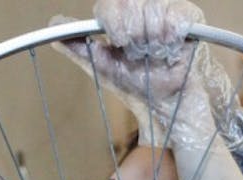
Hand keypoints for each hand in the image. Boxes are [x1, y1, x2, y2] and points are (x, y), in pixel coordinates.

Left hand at [50, 0, 242, 150]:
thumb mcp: (102, 68)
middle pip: (132, 2)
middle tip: (138, 52)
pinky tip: (170, 49)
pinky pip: (178, 15)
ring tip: (156, 54)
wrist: (163, 105)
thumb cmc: (135, 86)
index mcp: (120, 16)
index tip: (118, 42)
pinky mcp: (189, 18)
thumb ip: (78, 47)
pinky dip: (171, 34)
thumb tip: (53, 28)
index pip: (111, 3)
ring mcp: (166, 11)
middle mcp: (142, 8)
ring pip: (155, 8)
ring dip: (153, 38)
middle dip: (133, 32)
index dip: (114, 21)